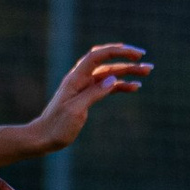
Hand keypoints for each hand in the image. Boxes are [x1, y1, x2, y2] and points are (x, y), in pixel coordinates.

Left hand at [30, 43, 149, 152]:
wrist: (42, 138)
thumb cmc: (56, 126)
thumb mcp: (76, 110)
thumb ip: (93, 94)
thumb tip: (112, 79)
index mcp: (75, 79)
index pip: (97, 57)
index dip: (117, 52)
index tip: (136, 55)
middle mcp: (80, 79)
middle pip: (105, 62)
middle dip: (125, 58)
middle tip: (145, 60)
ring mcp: (84, 87)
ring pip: (108, 74)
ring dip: (127, 71)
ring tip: (147, 72)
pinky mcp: (86, 97)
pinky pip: (106, 87)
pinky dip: (120, 85)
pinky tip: (134, 86)